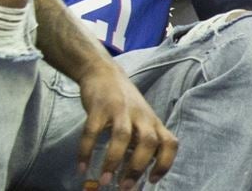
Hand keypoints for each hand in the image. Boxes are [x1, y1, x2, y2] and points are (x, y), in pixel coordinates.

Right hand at [77, 63, 178, 188]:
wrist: (104, 72)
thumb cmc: (125, 103)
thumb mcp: (140, 120)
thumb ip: (140, 143)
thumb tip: (133, 176)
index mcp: (153, 122)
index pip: (170, 142)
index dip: (165, 162)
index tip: (152, 181)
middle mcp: (141, 116)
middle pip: (149, 141)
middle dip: (138, 166)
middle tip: (125, 187)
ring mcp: (120, 110)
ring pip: (122, 136)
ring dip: (113, 161)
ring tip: (105, 181)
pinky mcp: (99, 107)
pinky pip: (92, 131)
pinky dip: (86, 151)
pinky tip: (82, 167)